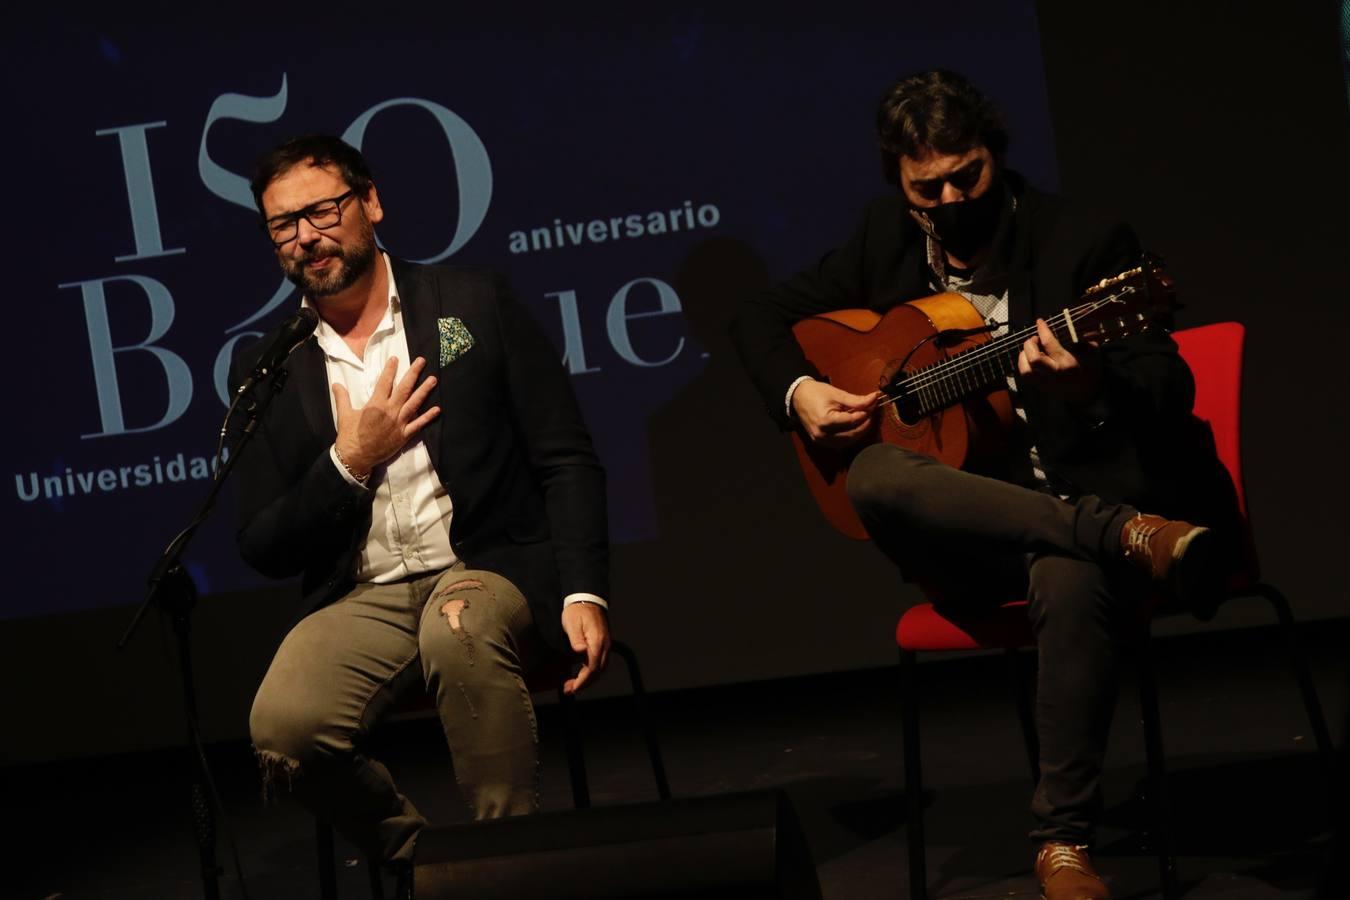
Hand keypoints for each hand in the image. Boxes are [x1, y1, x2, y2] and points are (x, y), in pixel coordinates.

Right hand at [333, 356, 440, 475]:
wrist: (356, 457)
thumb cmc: (349, 435)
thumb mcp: (344, 414)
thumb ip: (342, 397)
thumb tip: (336, 383)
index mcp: (376, 404)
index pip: (385, 382)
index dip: (390, 369)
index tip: (395, 358)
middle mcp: (390, 411)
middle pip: (404, 389)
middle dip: (413, 373)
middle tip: (422, 361)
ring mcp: (399, 423)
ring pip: (414, 403)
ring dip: (424, 391)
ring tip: (433, 379)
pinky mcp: (404, 435)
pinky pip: (418, 425)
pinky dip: (428, 417)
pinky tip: (437, 409)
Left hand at [560, 602, 609, 694]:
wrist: (587, 598)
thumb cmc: (577, 611)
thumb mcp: (572, 623)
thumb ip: (576, 638)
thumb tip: (580, 651)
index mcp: (597, 641)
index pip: (592, 667)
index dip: (583, 681)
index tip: (572, 688)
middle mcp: (604, 645)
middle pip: (598, 671)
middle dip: (585, 683)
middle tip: (569, 690)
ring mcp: (605, 645)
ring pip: (600, 668)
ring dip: (588, 679)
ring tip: (573, 685)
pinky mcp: (603, 644)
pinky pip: (599, 662)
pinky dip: (591, 671)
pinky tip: (581, 674)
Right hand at [791, 379, 881, 447]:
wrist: (798, 397)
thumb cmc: (816, 393)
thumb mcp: (837, 394)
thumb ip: (856, 400)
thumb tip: (874, 399)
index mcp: (826, 421)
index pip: (853, 421)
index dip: (866, 414)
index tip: (874, 405)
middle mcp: (823, 435)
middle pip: (852, 434)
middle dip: (866, 424)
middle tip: (873, 413)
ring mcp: (821, 441)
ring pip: (848, 441)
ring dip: (860, 432)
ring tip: (866, 419)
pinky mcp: (822, 442)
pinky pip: (841, 443)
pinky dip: (851, 436)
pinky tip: (856, 427)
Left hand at [1016, 318, 1101, 405]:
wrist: (1086, 395)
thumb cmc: (1089, 373)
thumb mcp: (1092, 355)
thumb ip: (1083, 341)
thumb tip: (1074, 327)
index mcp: (1068, 363)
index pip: (1050, 344)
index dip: (1042, 330)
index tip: (1039, 322)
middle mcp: (1054, 373)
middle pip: (1034, 359)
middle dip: (1030, 344)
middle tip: (1035, 338)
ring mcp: (1045, 382)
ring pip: (1026, 370)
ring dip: (1023, 355)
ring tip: (1030, 348)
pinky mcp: (1040, 387)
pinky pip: (1025, 376)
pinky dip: (1022, 364)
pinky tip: (1027, 358)